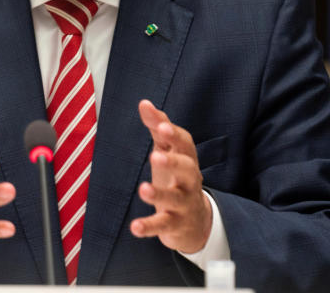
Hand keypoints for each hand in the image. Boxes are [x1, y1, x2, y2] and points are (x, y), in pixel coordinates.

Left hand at [130, 99, 211, 253]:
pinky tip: (134, 227)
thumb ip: (157, 127)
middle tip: (155, 156)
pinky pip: (163, 225)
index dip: (173, 134)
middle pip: (187, 169)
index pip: (185, 143)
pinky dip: (149, 226)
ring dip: (159, 194)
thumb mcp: (169, 151)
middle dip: (173, 162)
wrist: (195, 221)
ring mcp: (184, 203)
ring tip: (143, 189)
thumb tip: (144, 103)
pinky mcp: (175, 224)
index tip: (160, 124)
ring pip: (175, 198)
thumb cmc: (177, 177)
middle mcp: (190, 180)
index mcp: (186, 159)